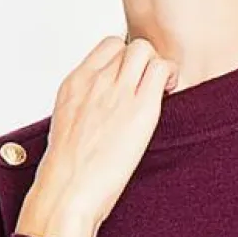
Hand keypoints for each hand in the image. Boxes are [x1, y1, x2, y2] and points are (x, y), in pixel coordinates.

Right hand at [19, 34, 179, 236]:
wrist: (67, 190)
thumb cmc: (67, 172)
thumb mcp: (67, 128)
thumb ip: (85, 110)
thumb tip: (100, 115)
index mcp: (75, 84)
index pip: (106, 47)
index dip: (123, 59)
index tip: (130, 80)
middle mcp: (95, 81)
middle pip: (127, 45)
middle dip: (142, 62)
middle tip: (148, 87)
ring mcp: (117, 92)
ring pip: (144, 50)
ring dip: (156, 66)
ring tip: (160, 91)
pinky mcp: (140, 108)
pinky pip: (162, 70)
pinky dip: (170, 77)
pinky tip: (168, 96)